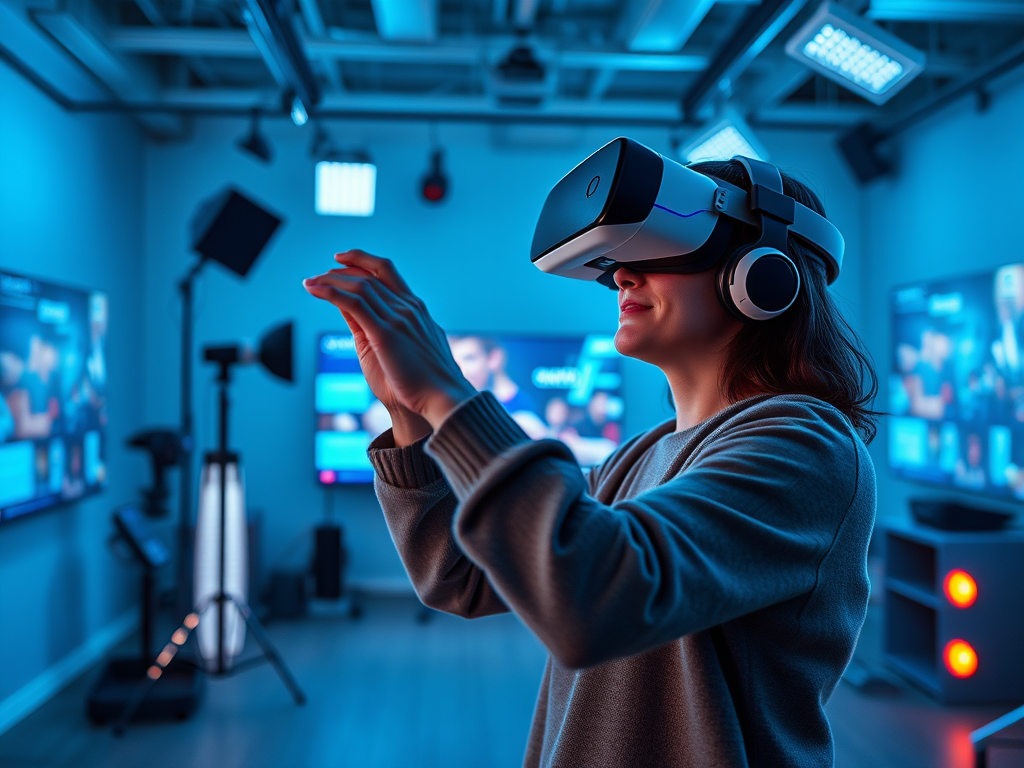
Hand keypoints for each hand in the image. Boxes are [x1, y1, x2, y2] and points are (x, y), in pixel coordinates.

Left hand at [303, 250, 476, 432]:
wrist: (443, 399)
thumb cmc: (425, 382)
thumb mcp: (404, 348)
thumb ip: (384, 329)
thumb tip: (362, 321)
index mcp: (416, 309)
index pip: (386, 273)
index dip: (362, 261)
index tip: (342, 261)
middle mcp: (409, 307)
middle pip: (370, 275)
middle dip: (341, 271)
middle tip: (318, 276)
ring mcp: (399, 318)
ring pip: (360, 286)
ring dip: (331, 280)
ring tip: (310, 283)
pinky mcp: (386, 334)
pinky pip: (354, 303)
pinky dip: (331, 292)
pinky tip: (315, 289)